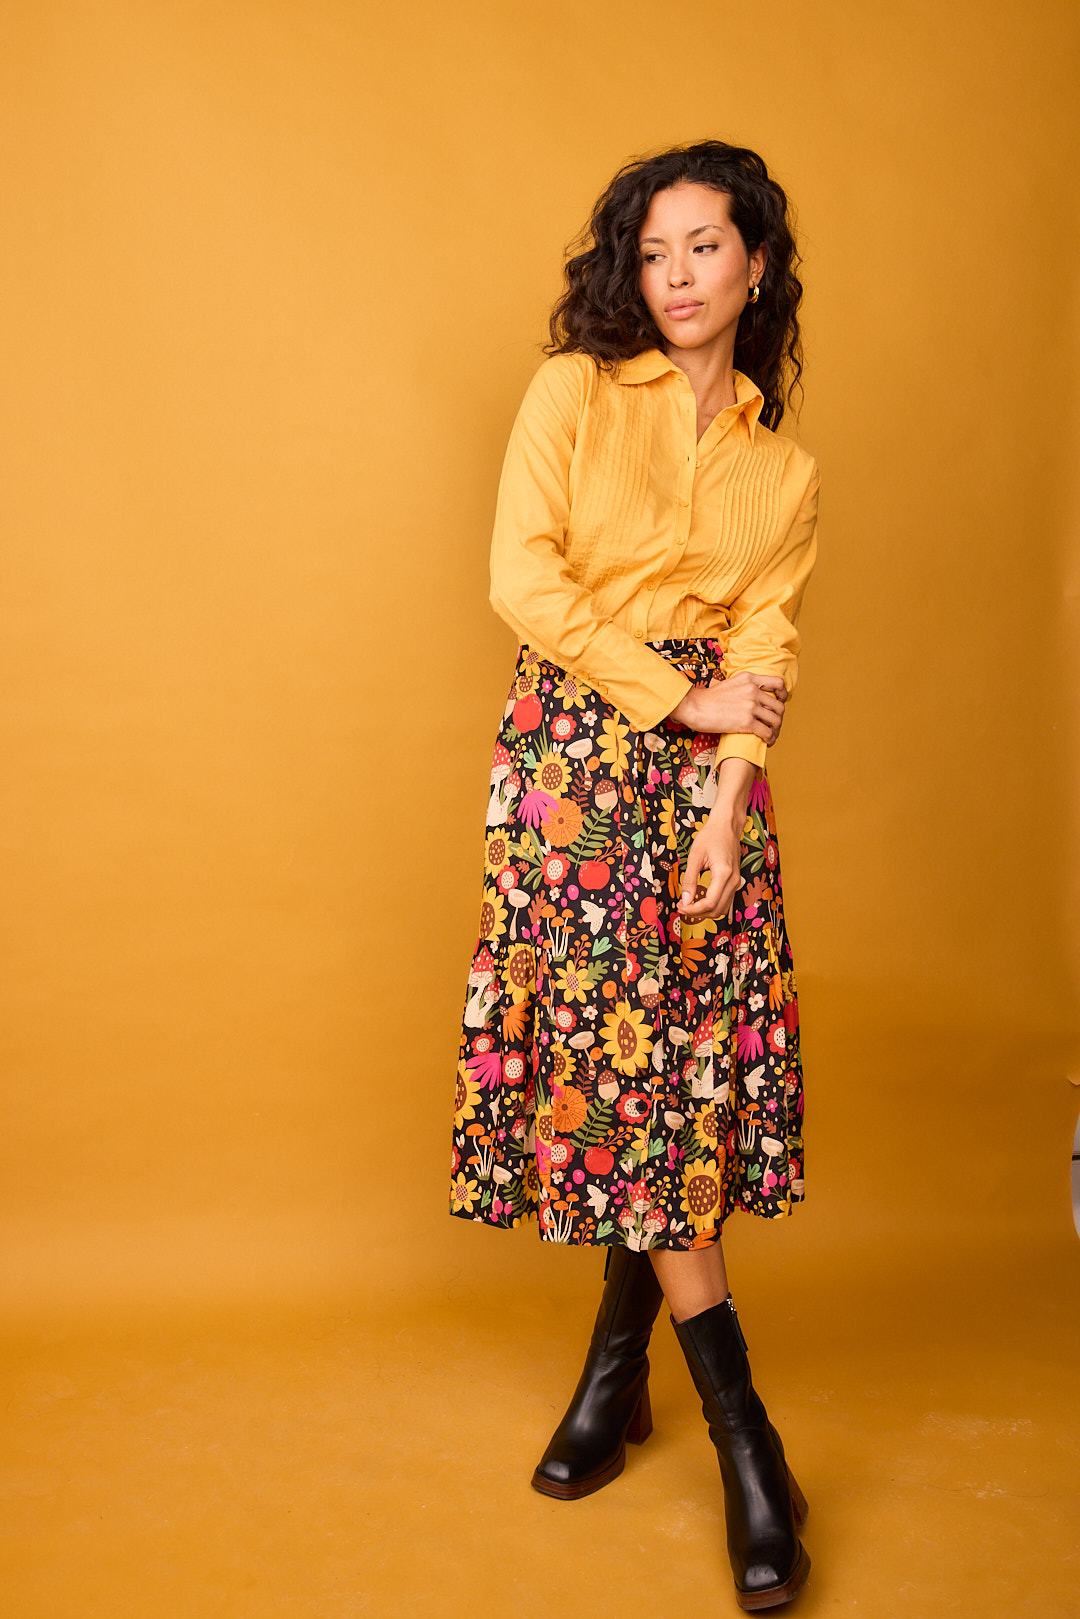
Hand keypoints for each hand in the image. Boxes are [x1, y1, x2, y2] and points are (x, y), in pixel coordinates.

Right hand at [668, 669, 786, 745]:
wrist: (694, 706)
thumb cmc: (708, 698)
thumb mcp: (728, 683)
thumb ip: (743, 686)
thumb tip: (752, 693)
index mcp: (749, 679)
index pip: (778, 683)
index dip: (783, 694)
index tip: (780, 702)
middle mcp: (753, 690)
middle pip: (779, 706)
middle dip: (779, 718)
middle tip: (773, 725)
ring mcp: (750, 706)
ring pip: (776, 720)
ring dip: (776, 730)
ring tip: (771, 735)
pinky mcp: (746, 722)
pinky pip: (767, 732)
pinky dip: (770, 739)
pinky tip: (766, 742)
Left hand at [675, 803, 746, 923]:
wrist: (727, 825)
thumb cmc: (712, 835)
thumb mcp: (695, 856)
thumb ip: (690, 880)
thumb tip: (685, 900)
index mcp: (724, 874)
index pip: (710, 903)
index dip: (694, 910)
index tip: (680, 907)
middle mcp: (734, 881)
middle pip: (717, 910)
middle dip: (698, 913)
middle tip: (682, 906)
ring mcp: (737, 882)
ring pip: (722, 909)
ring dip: (705, 911)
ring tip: (688, 904)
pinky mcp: (735, 881)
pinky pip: (725, 901)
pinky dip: (712, 905)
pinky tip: (699, 899)